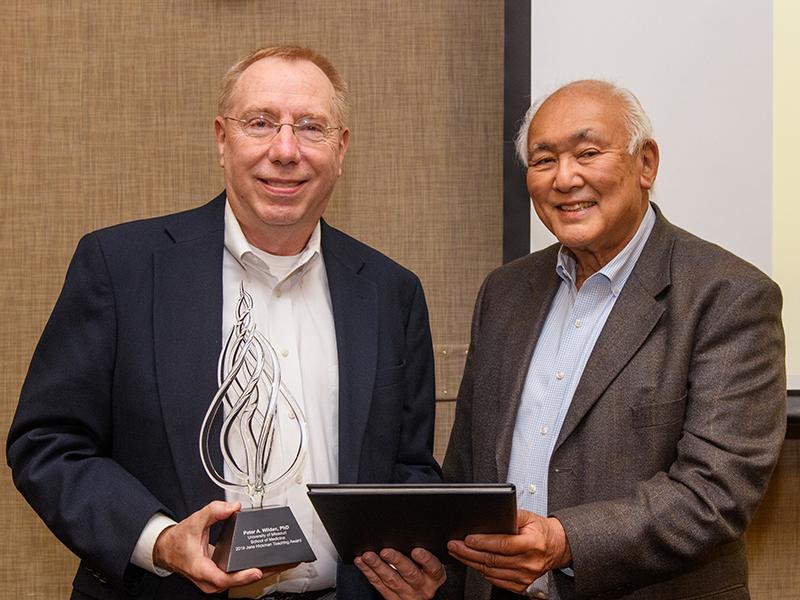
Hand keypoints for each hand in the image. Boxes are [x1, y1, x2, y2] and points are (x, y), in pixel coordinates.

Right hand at [153, 501, 290, 593]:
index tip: (257, 571)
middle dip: (262, 573)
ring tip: (281, 564)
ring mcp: (216, 581)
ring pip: (241, 581)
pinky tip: (267, 563)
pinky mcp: (221, 577)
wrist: (168, 549)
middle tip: (282, 564)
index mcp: (202, 570)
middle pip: (239, 581)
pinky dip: (254, 570)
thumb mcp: (195, 521)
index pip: (224, 578)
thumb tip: (233, 507)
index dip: (242, 576)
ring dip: (262, 572)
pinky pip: (239, 576)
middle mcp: (210, 580)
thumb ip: (213, 511)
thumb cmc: (179, 540)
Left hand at [354, 547, 445, 599]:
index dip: (425, 559)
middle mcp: (421, 587)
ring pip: (391, 580)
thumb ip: (425, 555)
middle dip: (396, 561)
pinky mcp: (392, 599)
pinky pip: (378, 585)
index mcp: (433, 577)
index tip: (416, 550)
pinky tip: (361, 562)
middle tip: (385, 551)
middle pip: (409, 574)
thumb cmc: (426, 574)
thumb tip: (412, 535)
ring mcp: (406, 594)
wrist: (421, 598)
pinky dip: (368, 572)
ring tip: (368, 555)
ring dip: (377, 566)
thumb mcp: (432, 566)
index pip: (433, 568)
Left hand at [447, 510, 570, 593]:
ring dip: (471, 562)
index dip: (483, 542)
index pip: (503, 544)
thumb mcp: (529, 517)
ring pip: (491, 571)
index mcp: (533, 544)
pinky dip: (482, 572)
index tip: (468, 538)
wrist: (557, 547)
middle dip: (469, 552)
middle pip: (493, 560)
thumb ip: (511, 515)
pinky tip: (474, 563)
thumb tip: (490, 514)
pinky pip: (496, 580)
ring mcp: (526, 577)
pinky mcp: (521, 585)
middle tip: (454, 545)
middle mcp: (529, 562)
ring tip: (458, 553)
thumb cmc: (541, 531)